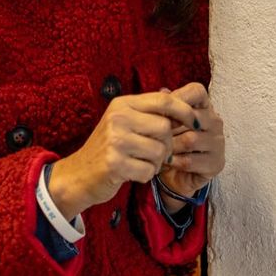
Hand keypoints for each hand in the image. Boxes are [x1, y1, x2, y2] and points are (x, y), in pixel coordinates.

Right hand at [48, 91, 199, 219]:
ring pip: (160, 151)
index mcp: (122, 104)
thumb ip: (149, 112)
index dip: (184, 110)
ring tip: (139, 161)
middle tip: (151, 151)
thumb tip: (183, 102)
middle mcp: (118, 118)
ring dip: (155, 162)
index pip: (163, 100)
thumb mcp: (124, 122)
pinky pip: (149, 170)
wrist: (80, 172)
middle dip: (166, 144)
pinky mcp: (115, 162)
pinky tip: (131, 171)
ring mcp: (115, 140)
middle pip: (165, 128)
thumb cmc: (109, 147)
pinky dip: (145, 175)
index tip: (195, 123)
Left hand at [158, 82, 224, 206]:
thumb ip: (165, 105)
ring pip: (190, 140)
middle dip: (169, 126)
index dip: (178, 98)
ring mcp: (218, 143)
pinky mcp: (216, 164)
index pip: (197, 91)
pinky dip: (174, 161)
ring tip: (159, 147)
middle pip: (192, 117)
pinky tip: (167, 161)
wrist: (175, 172)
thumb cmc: (169, 139)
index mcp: (203, 105)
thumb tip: (163, 92)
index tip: (162, 109)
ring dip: (170, 145)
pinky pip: (190, 160)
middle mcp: (215, 122)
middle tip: (155, 132)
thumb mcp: (164, 119)